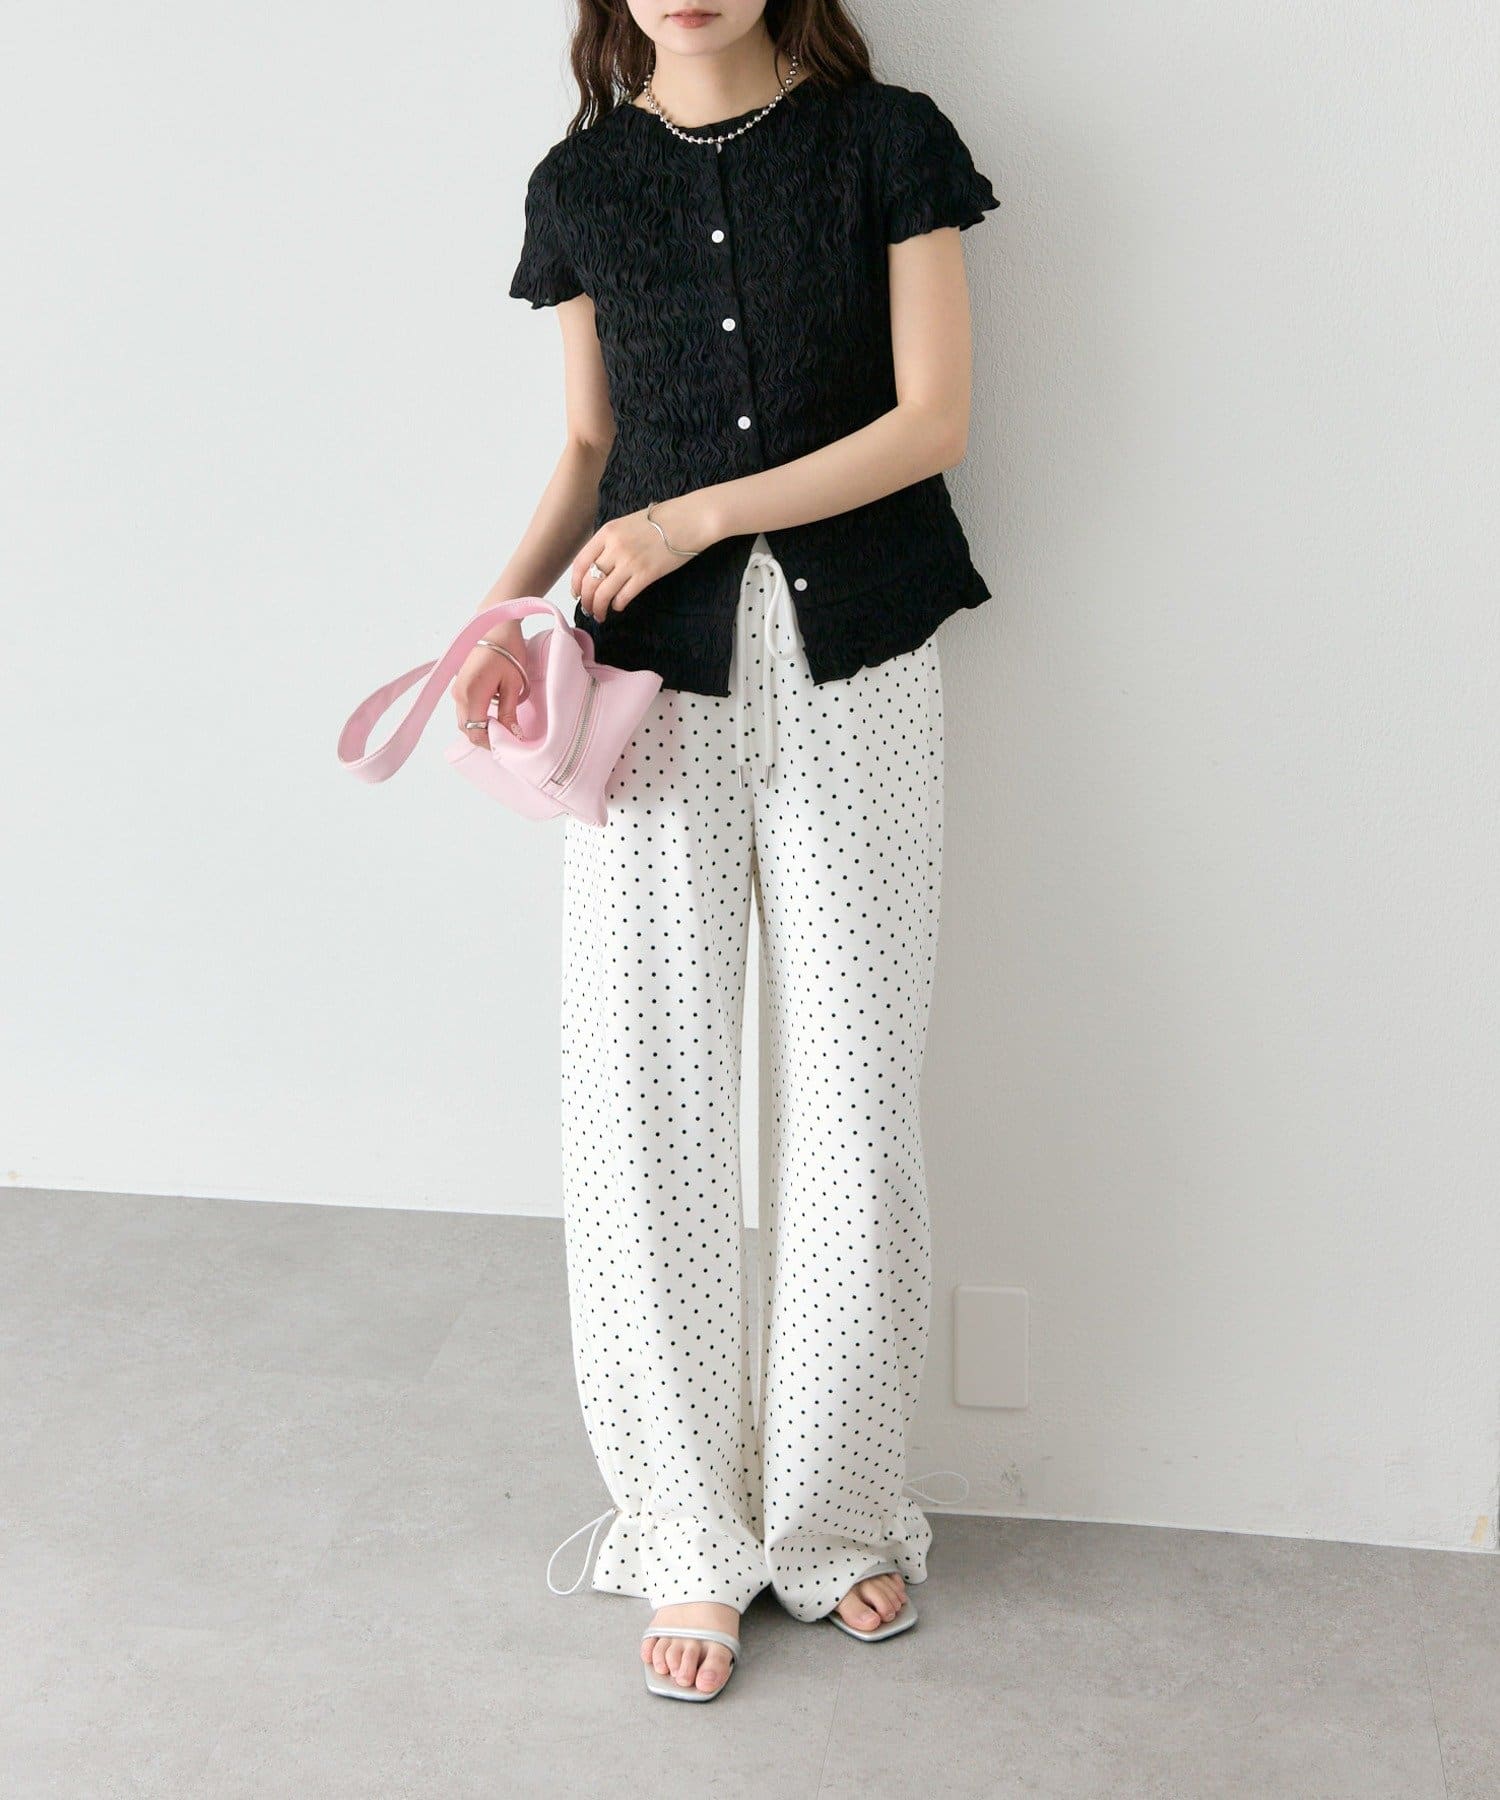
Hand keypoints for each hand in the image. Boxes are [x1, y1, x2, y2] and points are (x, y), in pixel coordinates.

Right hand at [451, 620, 526, 742]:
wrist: (495, 625)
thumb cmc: (508, 650)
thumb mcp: (514, 683)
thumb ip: (509, 712)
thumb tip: (512, 736)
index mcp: (472, 693)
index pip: (476, 732)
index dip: (492, 744)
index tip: (510, 746)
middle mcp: (458, 694)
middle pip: (468, 730)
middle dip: (486, 739)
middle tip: (509, 741)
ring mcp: (456, 690)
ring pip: (465, 722)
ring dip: (482, 729)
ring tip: (504, 730)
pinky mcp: (459, 686)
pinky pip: (465, 711)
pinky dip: (477, 719)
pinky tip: (495, 718)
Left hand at [571, 498, 716, 622]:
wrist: (689, 520)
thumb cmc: (662, 520)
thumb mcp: (627, 523)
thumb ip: (611, 541)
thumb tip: (599, 565)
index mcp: (607, 532)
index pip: (580, 563)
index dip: (575, 583)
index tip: (576, 593)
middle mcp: (615, 547)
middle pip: (589, 581)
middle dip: (586, 600)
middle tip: (588, 609)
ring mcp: (630, 561)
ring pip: (603, 593)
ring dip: (599, 608)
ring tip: (600, 614)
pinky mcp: (646, 574)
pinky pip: (624, 596)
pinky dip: (618, 605)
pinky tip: (619, 606)